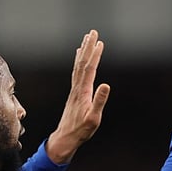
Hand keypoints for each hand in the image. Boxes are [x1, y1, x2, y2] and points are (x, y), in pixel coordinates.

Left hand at [45, 30, 111, 163]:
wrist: (65, 138)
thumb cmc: (81, 130)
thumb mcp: (93, 118)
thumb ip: (99, 101)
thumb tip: (106, 85)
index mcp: (83, 92)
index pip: (90, 69)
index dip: (95, 55)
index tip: (100, 42)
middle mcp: (77, 88)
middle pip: (82, 63)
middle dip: (88, 47)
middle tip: (93, 32)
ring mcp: (74, 90)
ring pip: (78, 66)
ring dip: (83, 52)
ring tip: (87, 39)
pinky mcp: (74, 93)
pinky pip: (76, 73)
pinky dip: (78, 62)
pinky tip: (79, 57)